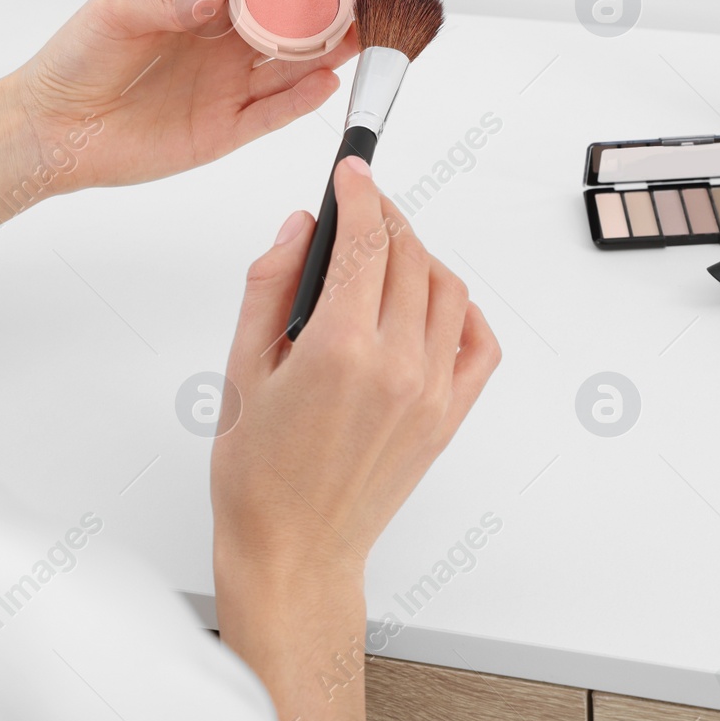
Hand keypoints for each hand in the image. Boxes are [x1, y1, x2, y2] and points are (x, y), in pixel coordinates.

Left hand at [11, 0, 380, 193]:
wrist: (51, 126)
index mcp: (202, 10)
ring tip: (364, 28)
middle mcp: (222, 49)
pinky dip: (301, 99)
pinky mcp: (223, 131)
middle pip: (293, 24)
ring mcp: (227, 90)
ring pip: (293, 66)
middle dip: (334, 3)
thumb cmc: (75, 62)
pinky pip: (272, 114)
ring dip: (331, 47)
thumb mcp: (119, 10)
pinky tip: (327, 80)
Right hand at [210, 158, 500, 720]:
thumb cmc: (259, 475)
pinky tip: (429, 304)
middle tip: (360, 205)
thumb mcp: (241, 368)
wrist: (294, 551)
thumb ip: (270, 284)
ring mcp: (431, 392)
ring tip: (386, 253)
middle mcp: (396, 366)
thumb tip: (300, 226)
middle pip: (408, 254)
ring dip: (419, 256)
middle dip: (385, 216)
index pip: (363, 239)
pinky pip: (478, 343)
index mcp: (339, 349)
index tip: (351, 170)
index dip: (358, 192)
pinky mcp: (450, 417)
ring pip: (447, 288)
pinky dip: (460, 310)